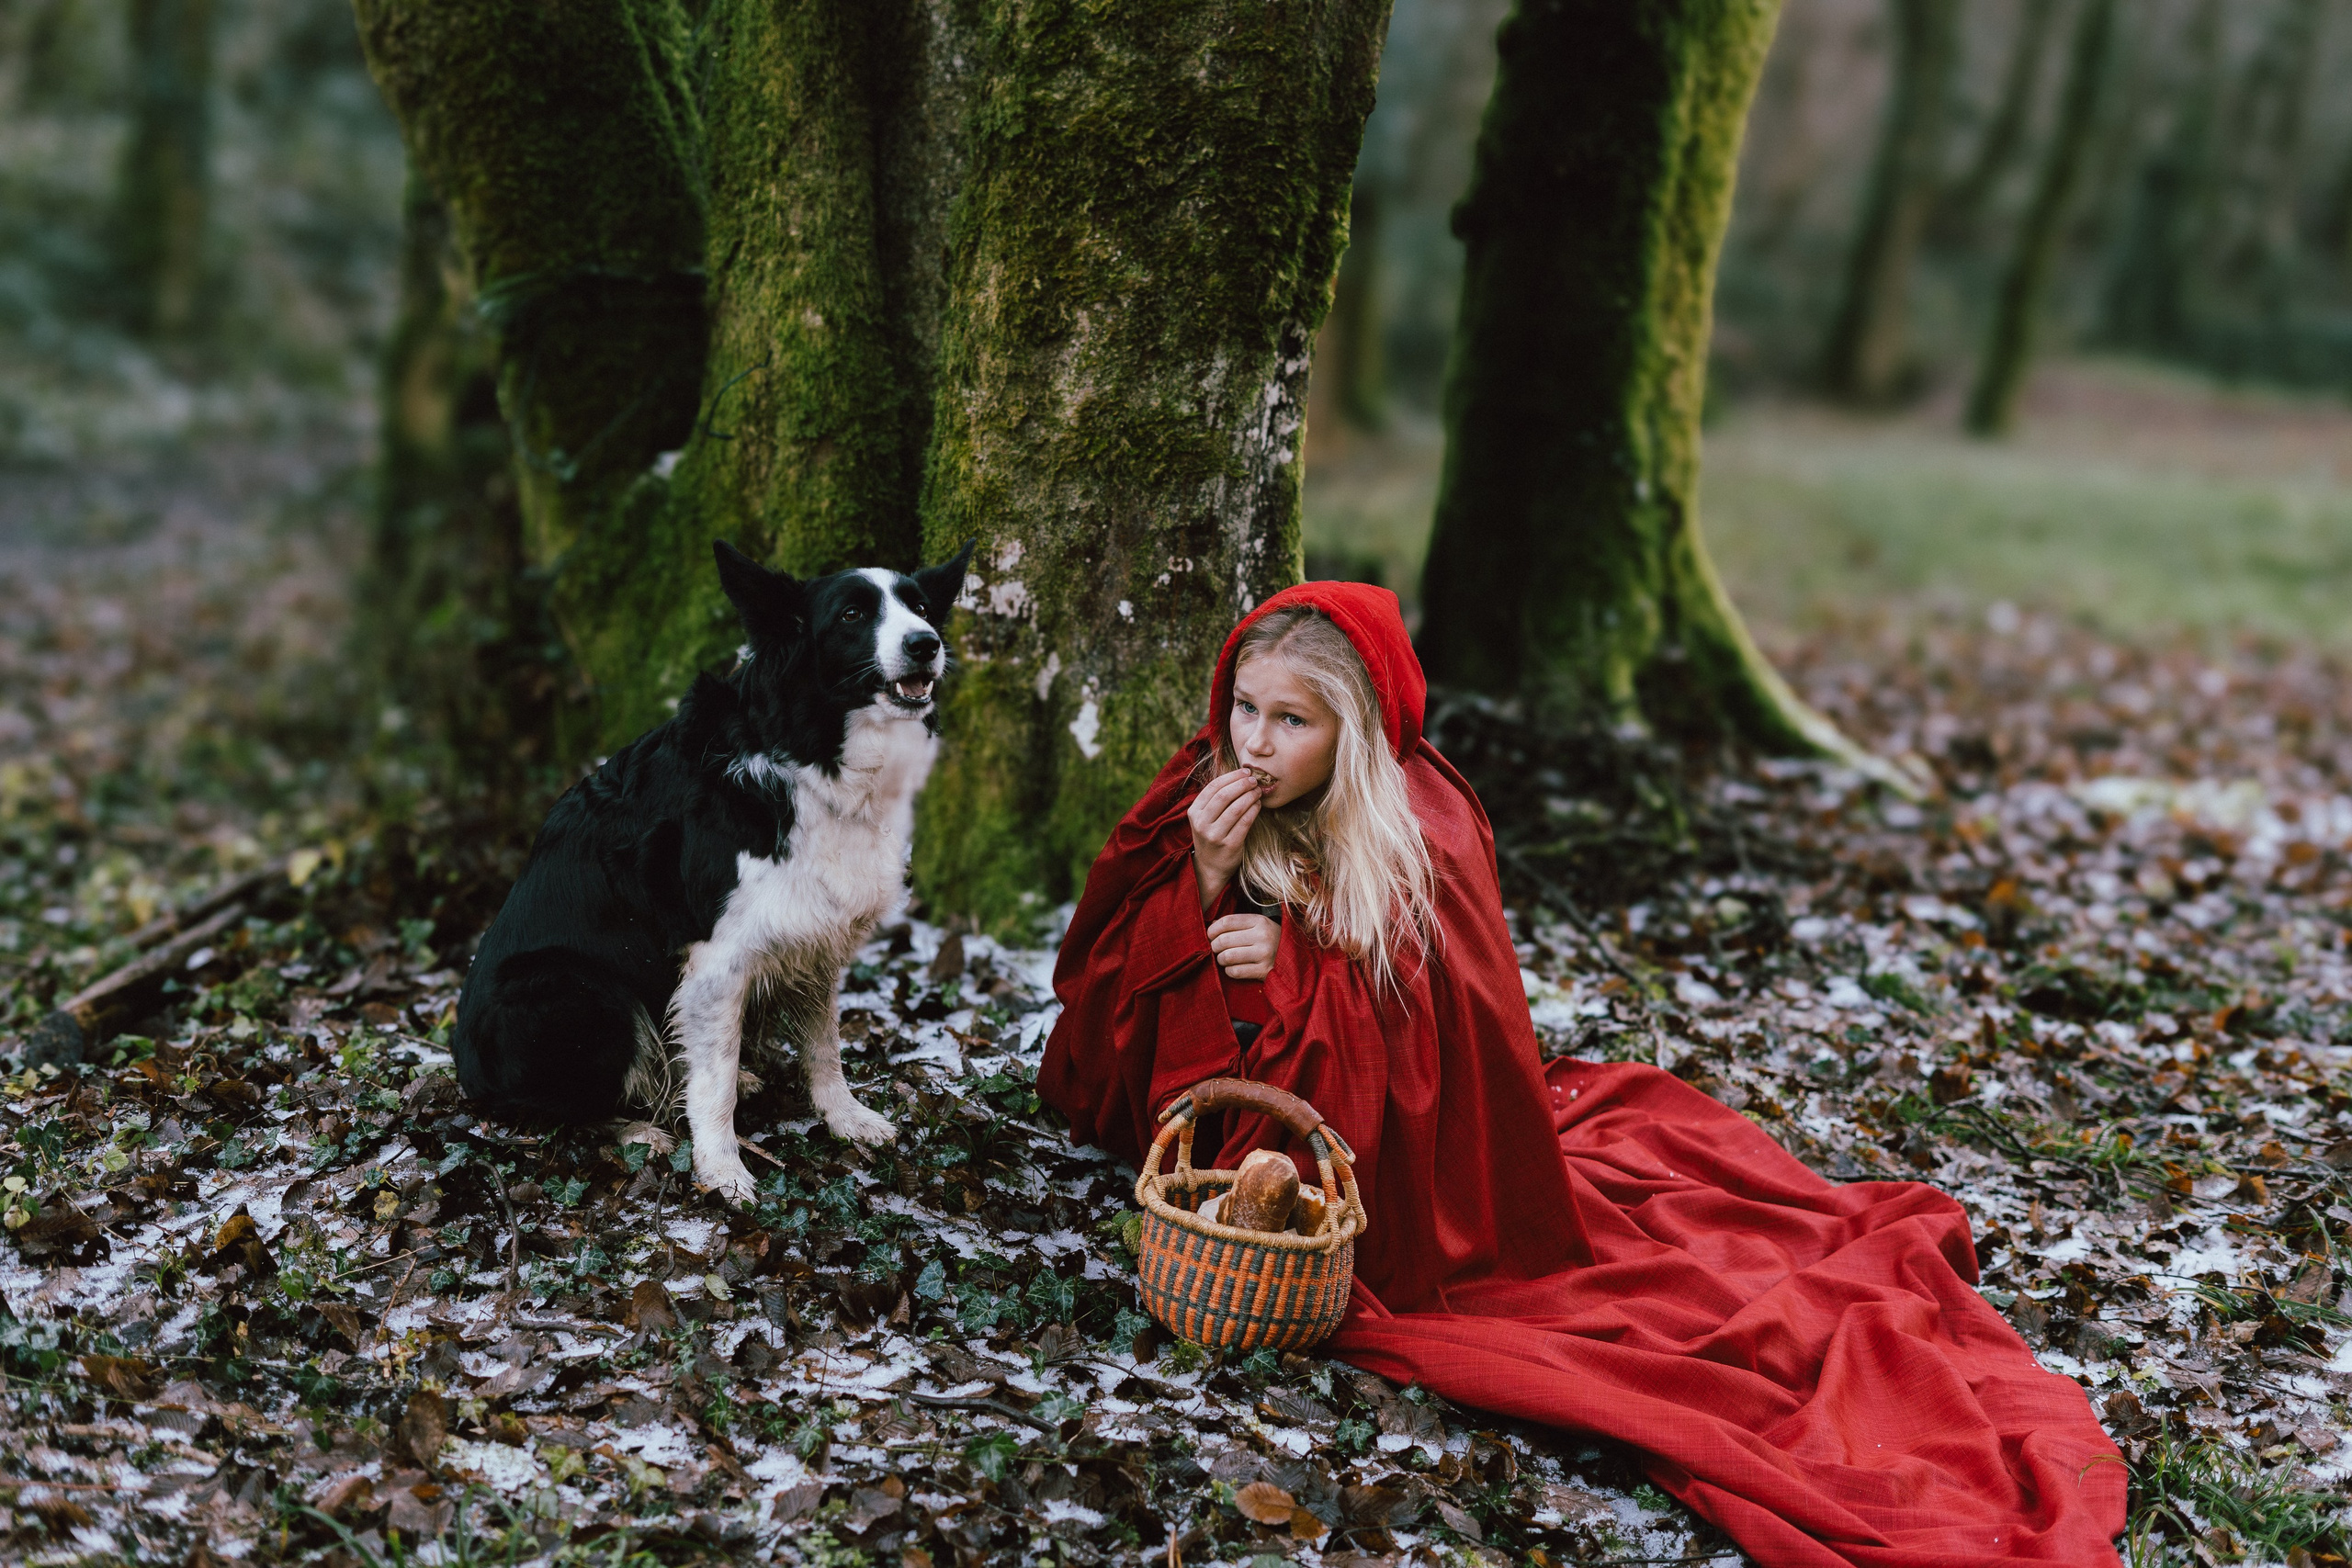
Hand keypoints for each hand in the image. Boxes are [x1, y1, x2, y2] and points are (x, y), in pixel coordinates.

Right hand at [1189, 767, 1265, 905]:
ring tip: (1258, 791)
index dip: (1231, 777)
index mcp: (1194, 812)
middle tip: (1254, 780)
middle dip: (1242, 784)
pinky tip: (1258, 805)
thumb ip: (1216, 799)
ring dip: (1250, 796)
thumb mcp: (1205, 817)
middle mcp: (1201, 823)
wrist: (1210, 867)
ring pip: (1236, 808)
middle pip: (1224, 796)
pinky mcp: (1229, 845)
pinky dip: (1254, 810)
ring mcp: (1214, 835)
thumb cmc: (1212, 835)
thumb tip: (1240, 775)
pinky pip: (1245, 822)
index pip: (1213, 787)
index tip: (1245, 772)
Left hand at [1207, 913, 1279, 980]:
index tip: (1210, 935)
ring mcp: (1265, 954)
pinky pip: (1236, 972)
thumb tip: (1212, 926)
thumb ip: (1237, 924)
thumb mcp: (1259, 926)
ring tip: (1224, 959)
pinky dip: (1229, 971)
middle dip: (1214, 946)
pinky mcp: (1265, 971)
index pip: (1227, 922)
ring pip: (1228, 956)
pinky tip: (1233, 968)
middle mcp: (1263, 936)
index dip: (1213, 929)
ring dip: (1221, 959)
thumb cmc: (1271, 940)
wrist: (1296, 958)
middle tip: (1216, 949)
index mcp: (1260, 921)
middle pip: (1224, 940)